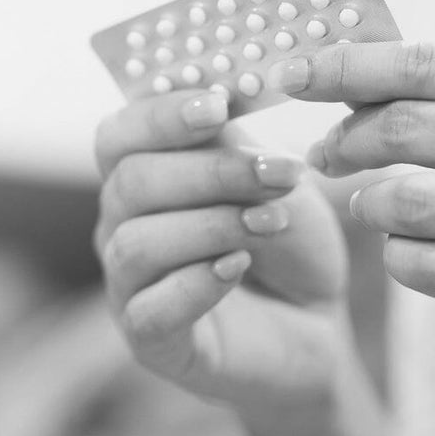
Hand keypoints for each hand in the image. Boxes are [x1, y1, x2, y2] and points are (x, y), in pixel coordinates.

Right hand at [93, 89, 351, 411]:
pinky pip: (149, 312)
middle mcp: (120, 226)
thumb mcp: (266, 178)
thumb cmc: (284, 240)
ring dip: (211, 226)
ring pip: (137, 244)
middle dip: (211, 172)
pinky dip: (194, 285)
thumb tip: (215, 94)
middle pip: (131, 183)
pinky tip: (237, 268)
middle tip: (280, 173)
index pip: (118, 135)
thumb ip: (231, 142)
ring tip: (272, 223)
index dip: (160, 116)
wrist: (316, 321)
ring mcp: (128, 285)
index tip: (218, 105)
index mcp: (139, 175)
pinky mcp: (149, 341)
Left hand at [282, 41, 434, 361]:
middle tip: (327, 153)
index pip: (423, 63)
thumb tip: (349, 82)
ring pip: (404, 202)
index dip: (345, 66)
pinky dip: (397, 256)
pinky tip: (408, 246)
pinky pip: (424, 266)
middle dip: (344, 141)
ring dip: (369, 204)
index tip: (293, 72)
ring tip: (372, 203)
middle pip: (403, 130)